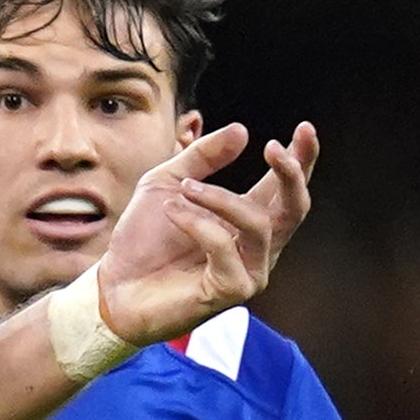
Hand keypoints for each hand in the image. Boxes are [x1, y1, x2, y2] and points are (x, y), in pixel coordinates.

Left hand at [85, 121, 319, 346]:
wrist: (114, 285)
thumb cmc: (143, 239)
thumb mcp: (167, 182)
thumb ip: (202, 156)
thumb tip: (242, 130)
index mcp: (247, 219)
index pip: (286, 189)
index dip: (301, 159)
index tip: (305, 127)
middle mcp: (256, 247)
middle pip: (295, 208)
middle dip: (291, 173)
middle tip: (273, 146)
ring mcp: (248, 271)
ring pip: (258, 224)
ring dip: (219, 198)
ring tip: (183, 187)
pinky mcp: (231, 291)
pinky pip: (224, 246)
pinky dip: (196, 223)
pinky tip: (171, 213)